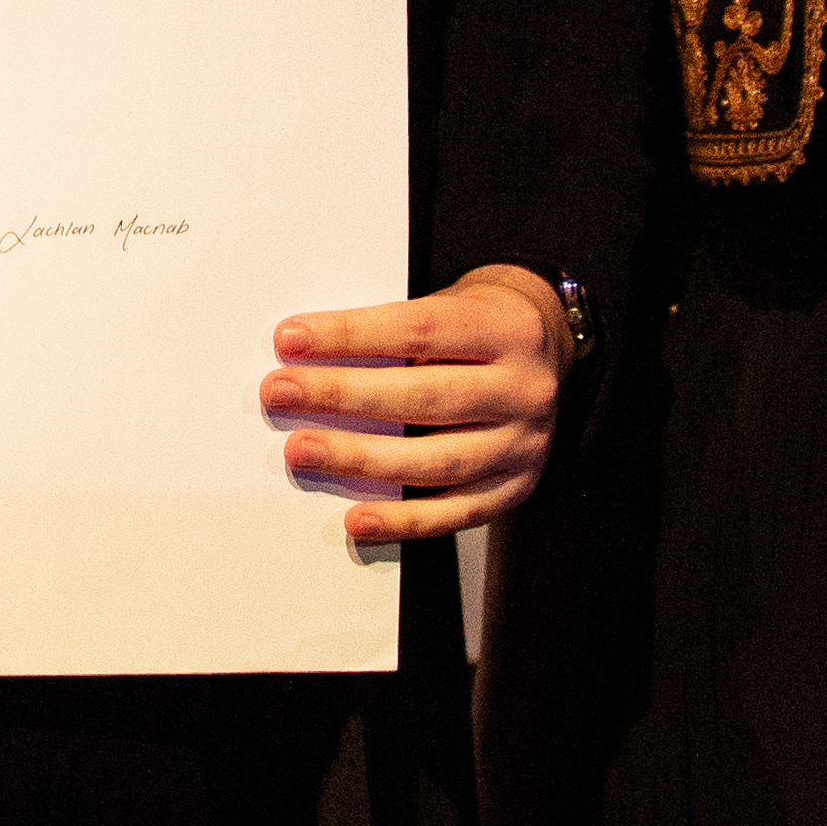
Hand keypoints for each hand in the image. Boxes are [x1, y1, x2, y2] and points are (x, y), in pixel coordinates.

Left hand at [265, 266, 564, 543]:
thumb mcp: (450, 305)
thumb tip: (307, 356)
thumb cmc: (476, 325)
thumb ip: (395, 331)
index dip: (351, 335)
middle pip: (425, 397)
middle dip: (343, 395)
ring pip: (437, 460)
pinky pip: (454, 512)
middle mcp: (524, 389)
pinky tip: (356, 519)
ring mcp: (525, 444)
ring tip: (302, 449)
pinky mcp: (516, 487)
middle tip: (280, 392)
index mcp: (506, 329)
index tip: (290, 340)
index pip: (420, 330)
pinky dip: (402, 520)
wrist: (546, 349)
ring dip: (361, 459)